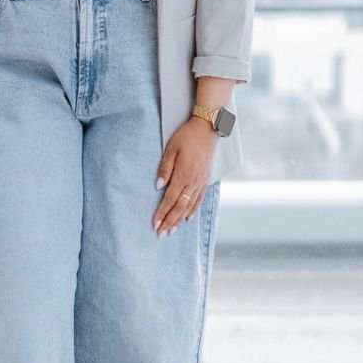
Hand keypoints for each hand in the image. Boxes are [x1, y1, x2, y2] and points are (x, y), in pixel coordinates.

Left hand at [153, 117, 215, 235]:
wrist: (208, 128)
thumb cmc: (187, 136)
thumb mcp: (171, 149)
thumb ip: (165, 168)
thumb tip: (158, 186)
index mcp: (183, 175)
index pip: (170, 199)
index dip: (162, 213)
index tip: (155, 224)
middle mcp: (193, 182)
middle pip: (179, 207)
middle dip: (169, 221)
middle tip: (161, 234)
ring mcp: (201, 181)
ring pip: (189, 206)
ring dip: (179, 220)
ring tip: (172, 230)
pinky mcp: (205, 179)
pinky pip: (199, 199)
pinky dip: (193, 210)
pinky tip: (188, 218)